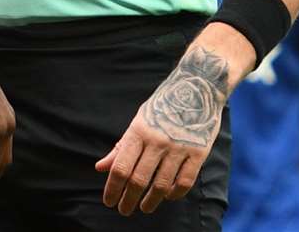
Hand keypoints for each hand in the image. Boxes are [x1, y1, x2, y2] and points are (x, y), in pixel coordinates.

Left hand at [96, 43, 231, 215]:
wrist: (196, 87)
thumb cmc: (162, 106)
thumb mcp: (138, 121)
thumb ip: (121, 147)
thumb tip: (100, 168)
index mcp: (139, 130)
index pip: (121, 167)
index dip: (113, 188)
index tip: (109, 202)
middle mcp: (157, 140)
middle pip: (138, 180)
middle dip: (128, 200)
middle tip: (123, 210)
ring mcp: (178, 147)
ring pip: (161, 186)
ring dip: (150, 202)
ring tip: (143, 207)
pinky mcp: (198, 153)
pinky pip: (184, 182)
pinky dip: (174, 194)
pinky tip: (166, 197)